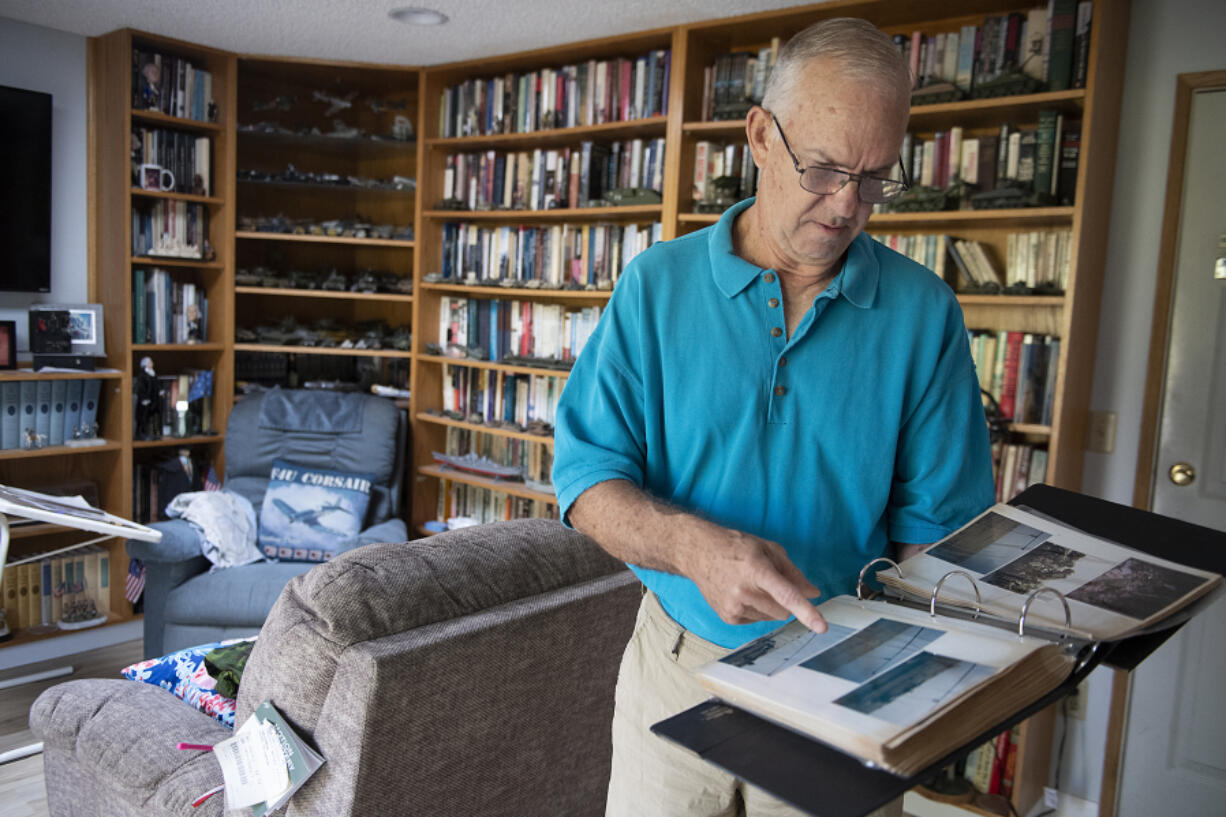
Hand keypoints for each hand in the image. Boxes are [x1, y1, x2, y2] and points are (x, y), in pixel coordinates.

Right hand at [680, 523, 827, 633]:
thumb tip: (813, 593)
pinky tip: (742, 594)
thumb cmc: (736, 547)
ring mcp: (733, 607)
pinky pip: (757, 620)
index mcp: (756, 569)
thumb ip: (793, 572)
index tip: (821, 627)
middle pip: (783, 611)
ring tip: (751, 585)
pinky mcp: (728, 617)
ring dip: (770, 605)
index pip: (786, 595)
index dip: (806, 611)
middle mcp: (743, 591)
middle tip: (770, 583)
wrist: (698, 553)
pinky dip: (757, 610)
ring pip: (772, 617)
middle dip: (785, 602)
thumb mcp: (768, 549)